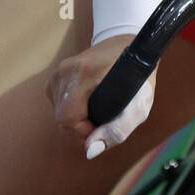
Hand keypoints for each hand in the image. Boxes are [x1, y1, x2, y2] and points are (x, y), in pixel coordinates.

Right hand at [45, 34, 156, 160]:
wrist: (129, 43)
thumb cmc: (138, 75)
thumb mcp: (139, 104)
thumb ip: (118, 130)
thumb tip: (90, 151)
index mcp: (84, 73)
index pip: (67, 117)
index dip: (83, 132)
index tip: (102, 129)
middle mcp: (65, 71)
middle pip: (61, 118)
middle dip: (81, 129)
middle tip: (105, 123)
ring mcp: (58, 71)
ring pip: (58, 112)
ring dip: (77, 120)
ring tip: (100, 113)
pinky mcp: (56, 75)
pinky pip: (57, 103)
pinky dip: (72, 110)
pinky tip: (89, 106)